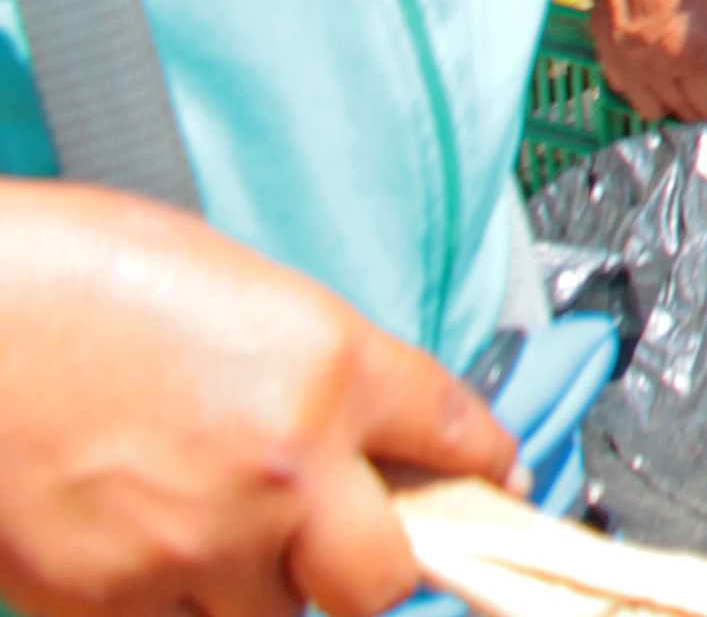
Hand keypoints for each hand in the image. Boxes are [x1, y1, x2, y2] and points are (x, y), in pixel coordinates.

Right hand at [0, 182, 518, 616]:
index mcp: (326, 366)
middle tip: (343, 535)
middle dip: (371, 563)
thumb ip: (314, 367)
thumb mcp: (236, 288)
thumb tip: (359, 420)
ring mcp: (193, 544)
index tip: (490, 482)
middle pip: (385, 577)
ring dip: (262, 585)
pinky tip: (143, 550)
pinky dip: (170, 604)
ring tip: (214, 526)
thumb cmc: (66, 273)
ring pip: (276, 615)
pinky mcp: (104, 600)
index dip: (483, 466)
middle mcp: (280, 465)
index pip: (460, 435)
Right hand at [589, 0, 706, 120]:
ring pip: (652, 108)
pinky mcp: (602, 41)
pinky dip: (647, 87)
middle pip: (687, 114)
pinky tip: (667, 65)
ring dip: (679, 103)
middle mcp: (649, 63)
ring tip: (702, 79)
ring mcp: (620, 55)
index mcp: (690, 52)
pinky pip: (624, 86)